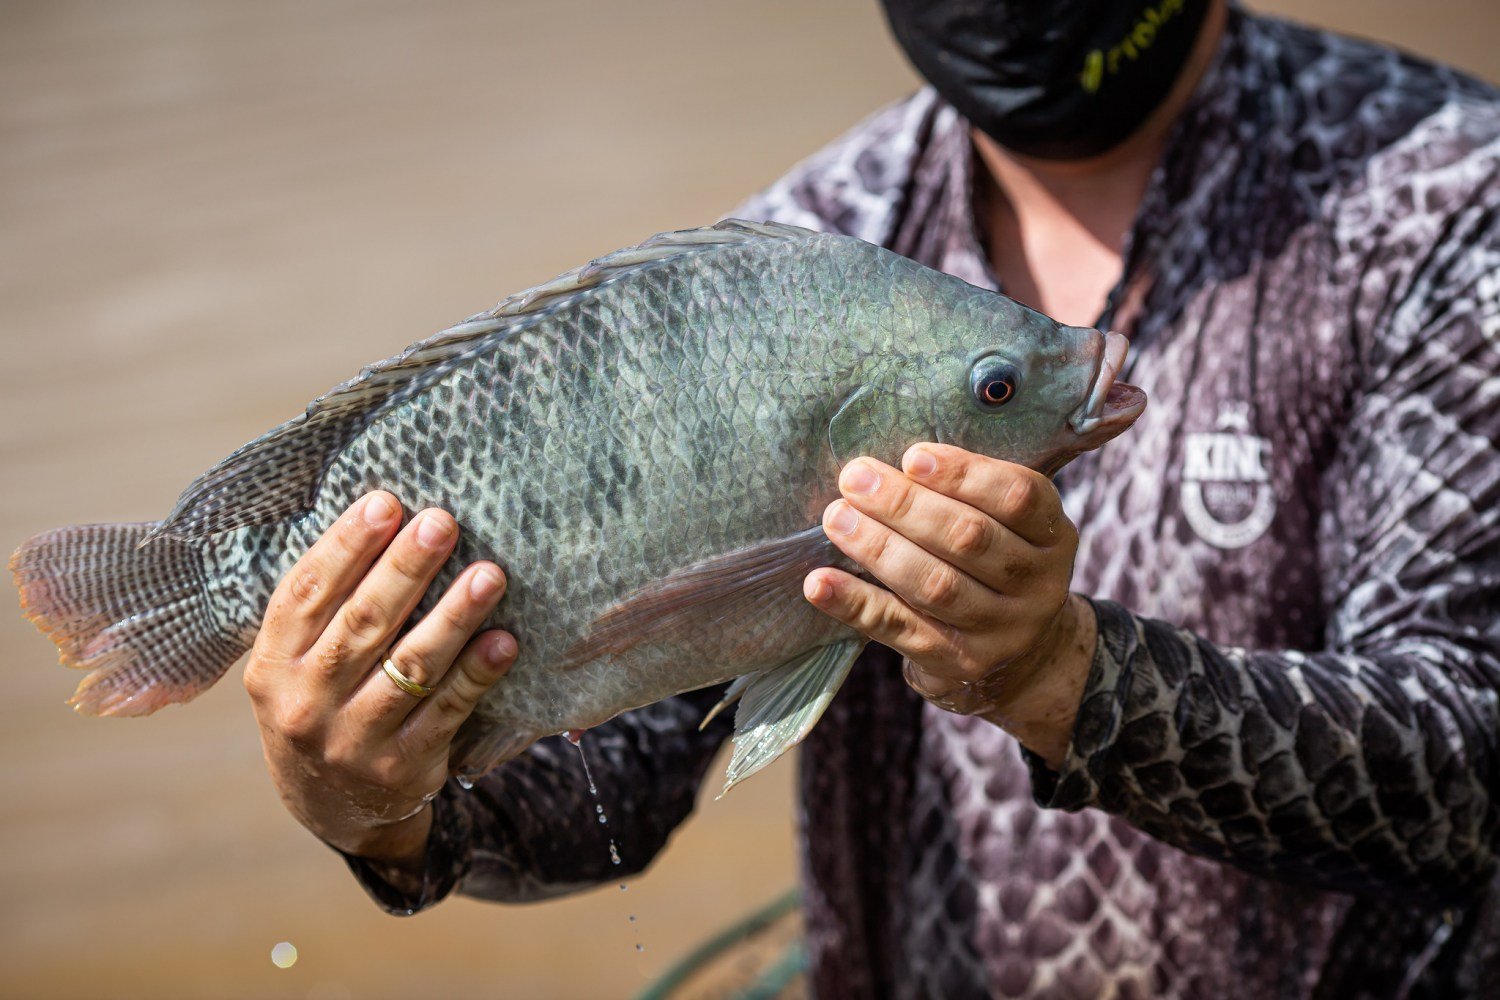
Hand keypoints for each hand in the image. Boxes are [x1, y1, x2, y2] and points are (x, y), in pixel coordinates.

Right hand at [243, 491, 516, 872]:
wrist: (329, 805)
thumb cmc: (322, 701)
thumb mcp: (296, 661)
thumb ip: (326, 606)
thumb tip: (384, 515)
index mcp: (271, 664)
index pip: (306, 593)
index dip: (345, 545)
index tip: (386, 502)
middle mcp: (305, 703)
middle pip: (362, 623)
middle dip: (406, 568)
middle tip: (444, 522)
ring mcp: (352, 740)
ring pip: (410, 665)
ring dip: (454, 616)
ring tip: (489, 574)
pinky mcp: (401, 769)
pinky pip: (447, 711)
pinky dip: (476, 674)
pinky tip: (504, 641)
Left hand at [803, 444, 1095, 764]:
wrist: (1024, 657)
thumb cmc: (998, 565)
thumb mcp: (1010, 526)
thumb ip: (970, 493)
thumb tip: (889, 461)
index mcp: (1052, 535)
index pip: (1017, 497)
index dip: (964, 474)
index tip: (912, 456)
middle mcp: (1037, 585)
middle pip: (969, 538)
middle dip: (905, 505)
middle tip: (855, 478)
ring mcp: (1001, 630)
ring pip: (935, 585)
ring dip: (878, 547)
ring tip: (837, 518)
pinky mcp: (957, 663)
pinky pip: (900, 629)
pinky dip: (855, 603)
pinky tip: (819, 583)